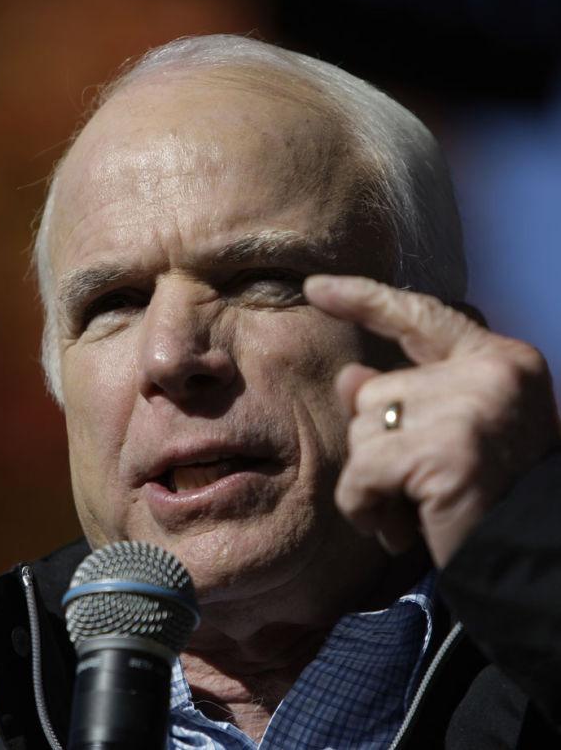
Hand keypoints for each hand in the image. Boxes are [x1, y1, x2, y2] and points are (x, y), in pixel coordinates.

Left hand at [304, 275, 559, 566]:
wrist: (538, 567)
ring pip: (363, 429)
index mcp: (501, 362)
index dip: (364, 300)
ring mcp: (471, 408)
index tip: (315, 287)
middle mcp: (491, 373)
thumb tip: (349, 377)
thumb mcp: (447, 439)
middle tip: (420, 489)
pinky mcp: (445, 452)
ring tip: (416, 510)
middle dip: (379, 445)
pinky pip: (362, 472)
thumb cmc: (491, 502)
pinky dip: (365, 506)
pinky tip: (402, 529)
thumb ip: (401, 400)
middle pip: (376, 390)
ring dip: (373, 480)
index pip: (420, 316)